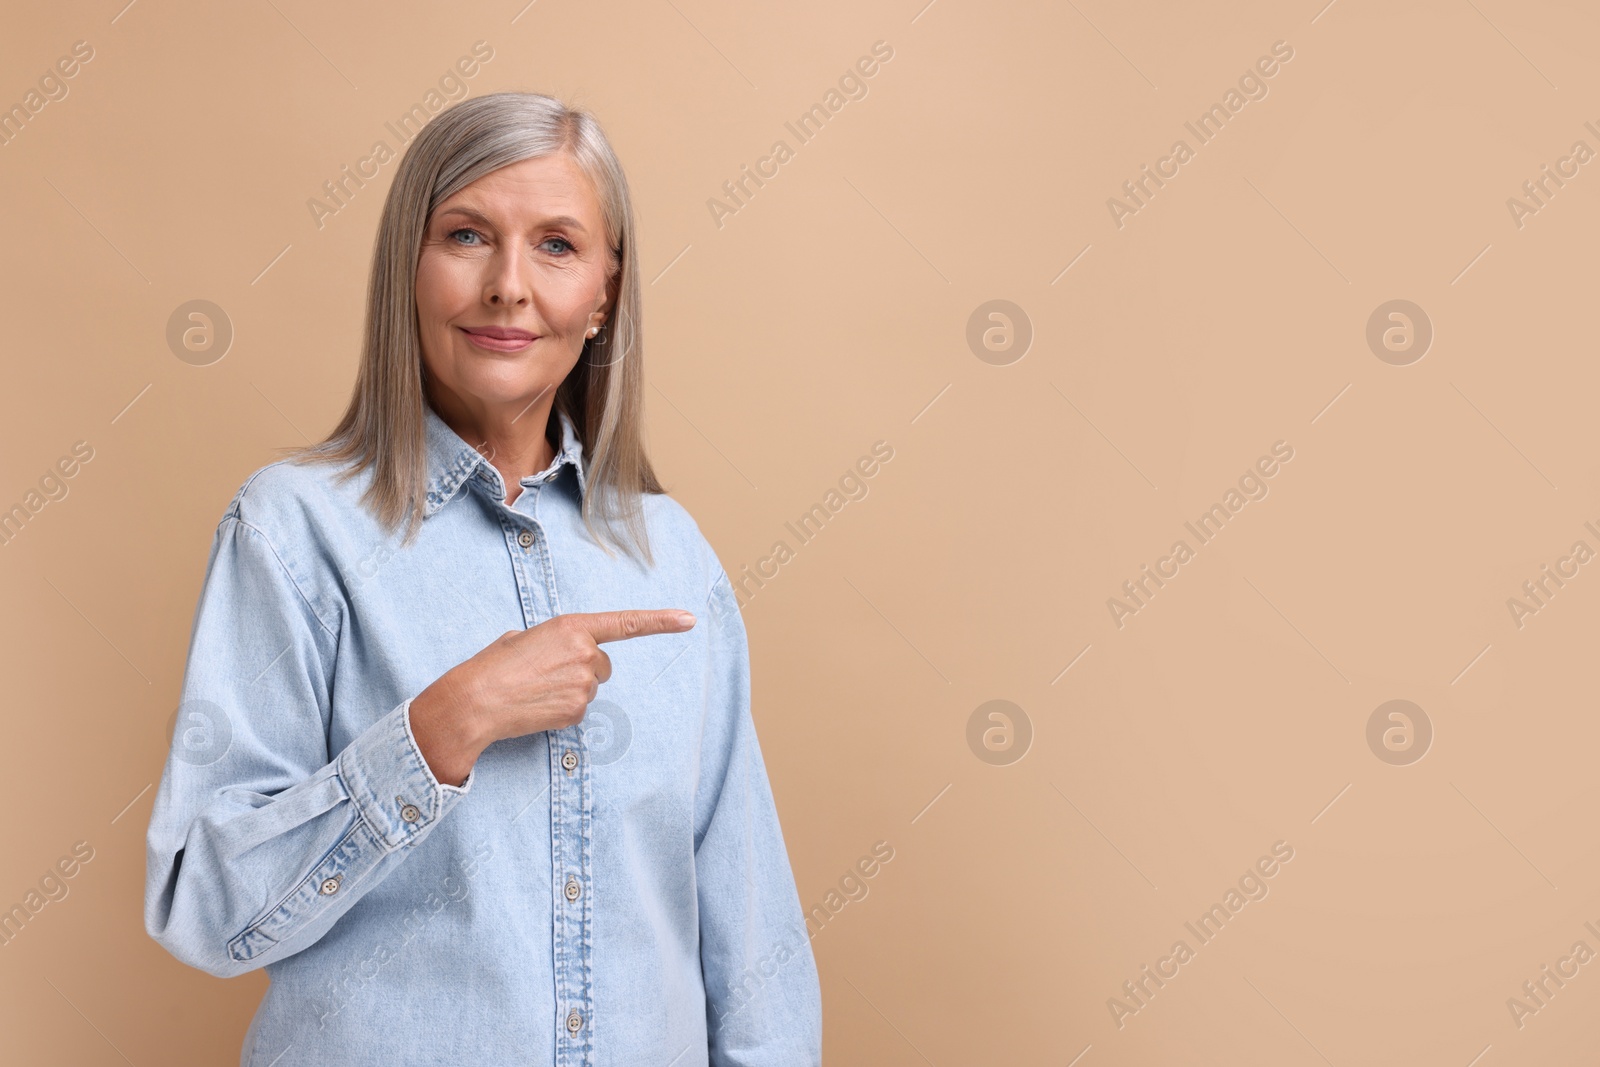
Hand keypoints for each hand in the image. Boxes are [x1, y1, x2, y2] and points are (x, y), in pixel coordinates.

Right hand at [409, 609, 695, 785]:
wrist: (475, 701)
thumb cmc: (493, 665)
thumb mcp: (523, 637)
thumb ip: (554, 640)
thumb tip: (560, 656)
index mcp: (572, 627)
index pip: (626, 623)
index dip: (661, 621)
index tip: (689, 619)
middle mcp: (586, 653)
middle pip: (603, 663)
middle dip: (582, 668)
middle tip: (546, 673)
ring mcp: (584, 685)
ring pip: (590, 687)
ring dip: (569, 688)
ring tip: (535, 689)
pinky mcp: (578, 711)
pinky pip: (579, 709)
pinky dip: (561, 709)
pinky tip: (537, 706)